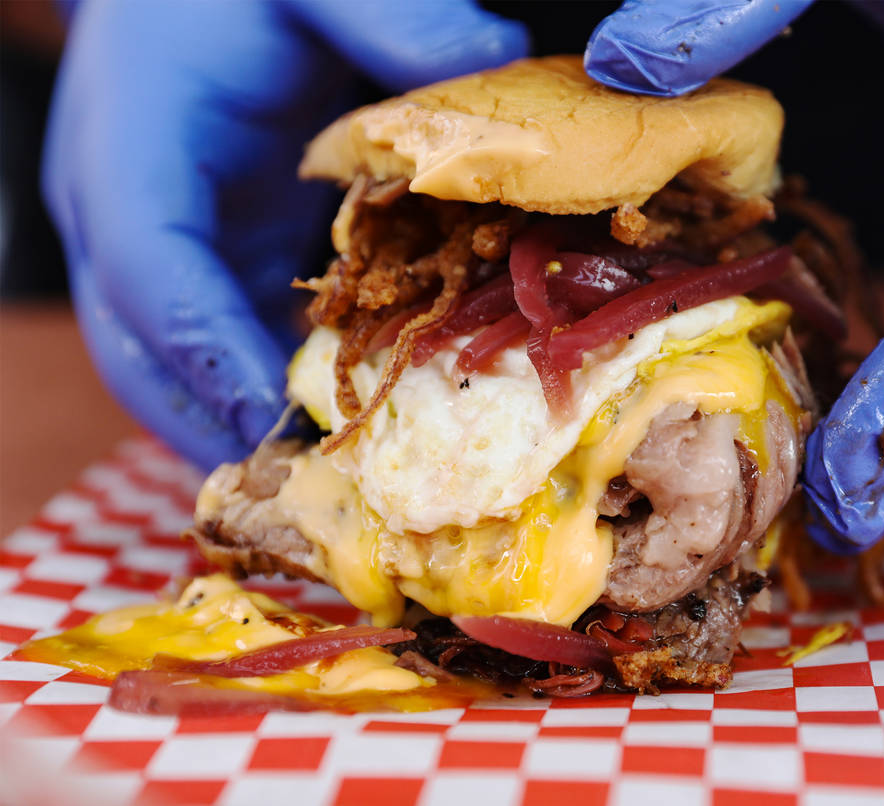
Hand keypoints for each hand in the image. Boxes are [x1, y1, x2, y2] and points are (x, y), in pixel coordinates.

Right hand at [44, 0, 526, 468]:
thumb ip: (386, 21)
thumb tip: (496, 68)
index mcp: (130, 150)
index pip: (151, 268)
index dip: (208, 349)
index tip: (272, 411)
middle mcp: (123, 213)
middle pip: (142, 347)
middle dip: (212, 420)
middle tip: (300, 489)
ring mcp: (157, 242)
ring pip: (174, 361)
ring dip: (241, 419)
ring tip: (322, 479)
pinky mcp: (197, 253)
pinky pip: (217, 336)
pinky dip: (266, 379)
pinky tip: (338, 406)